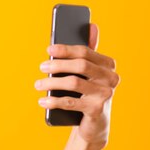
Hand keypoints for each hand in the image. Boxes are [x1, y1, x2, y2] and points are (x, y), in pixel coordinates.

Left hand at [35, 23, 120, 147]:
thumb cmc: (87, 92)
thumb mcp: (88, 72)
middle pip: (81, 66)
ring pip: (74, 83)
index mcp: (108, 64)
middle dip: (58, 65)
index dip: (66, 49)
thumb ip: (87, 52)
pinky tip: (42, 101)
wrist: (95, 125)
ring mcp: (106, 94)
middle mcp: (111, 78)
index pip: (85, 52)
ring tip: (38, 84)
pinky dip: (54, 101)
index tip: (48, 50)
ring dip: (52, 83)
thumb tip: (92, 25)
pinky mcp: (97, 110)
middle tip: (41, 67)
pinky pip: (71, 102)